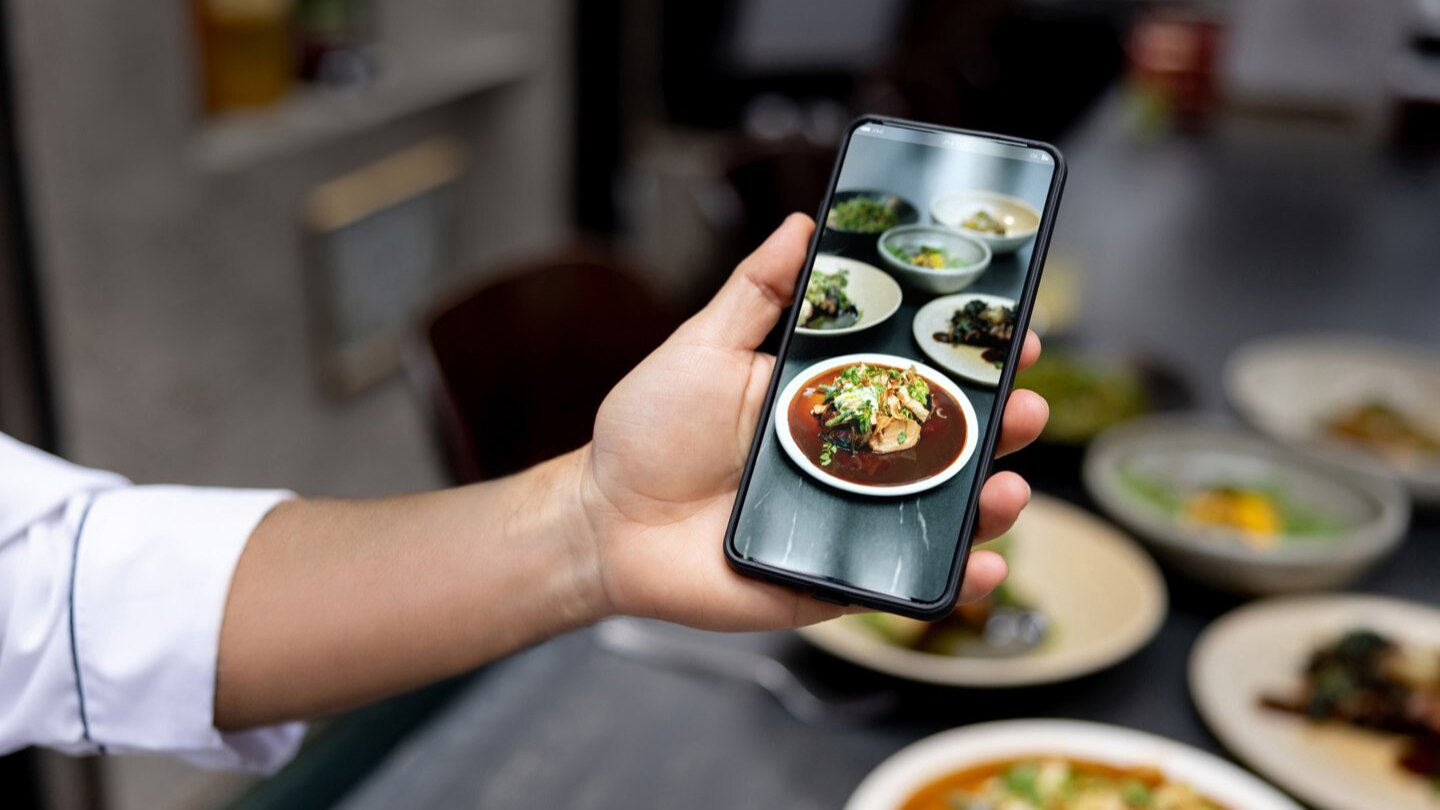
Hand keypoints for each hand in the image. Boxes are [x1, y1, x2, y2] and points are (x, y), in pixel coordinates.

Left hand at [577, 214, 1048, 630]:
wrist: (604, 522)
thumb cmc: (649, 432)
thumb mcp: (701, 347)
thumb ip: (755, 292)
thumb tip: (801, 224)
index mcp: (828, 397)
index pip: (915, 371)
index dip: (966, 354)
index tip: (1010, 329)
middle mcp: (851, 457)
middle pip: (945, 441)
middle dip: (999, 424)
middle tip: (1026, 405)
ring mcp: (849, 520)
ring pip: (939, 512)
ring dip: (989, 501)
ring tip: (1009, 487)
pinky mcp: (834, 578)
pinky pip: (903, 581)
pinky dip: (951, 579)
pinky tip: (979, 567)